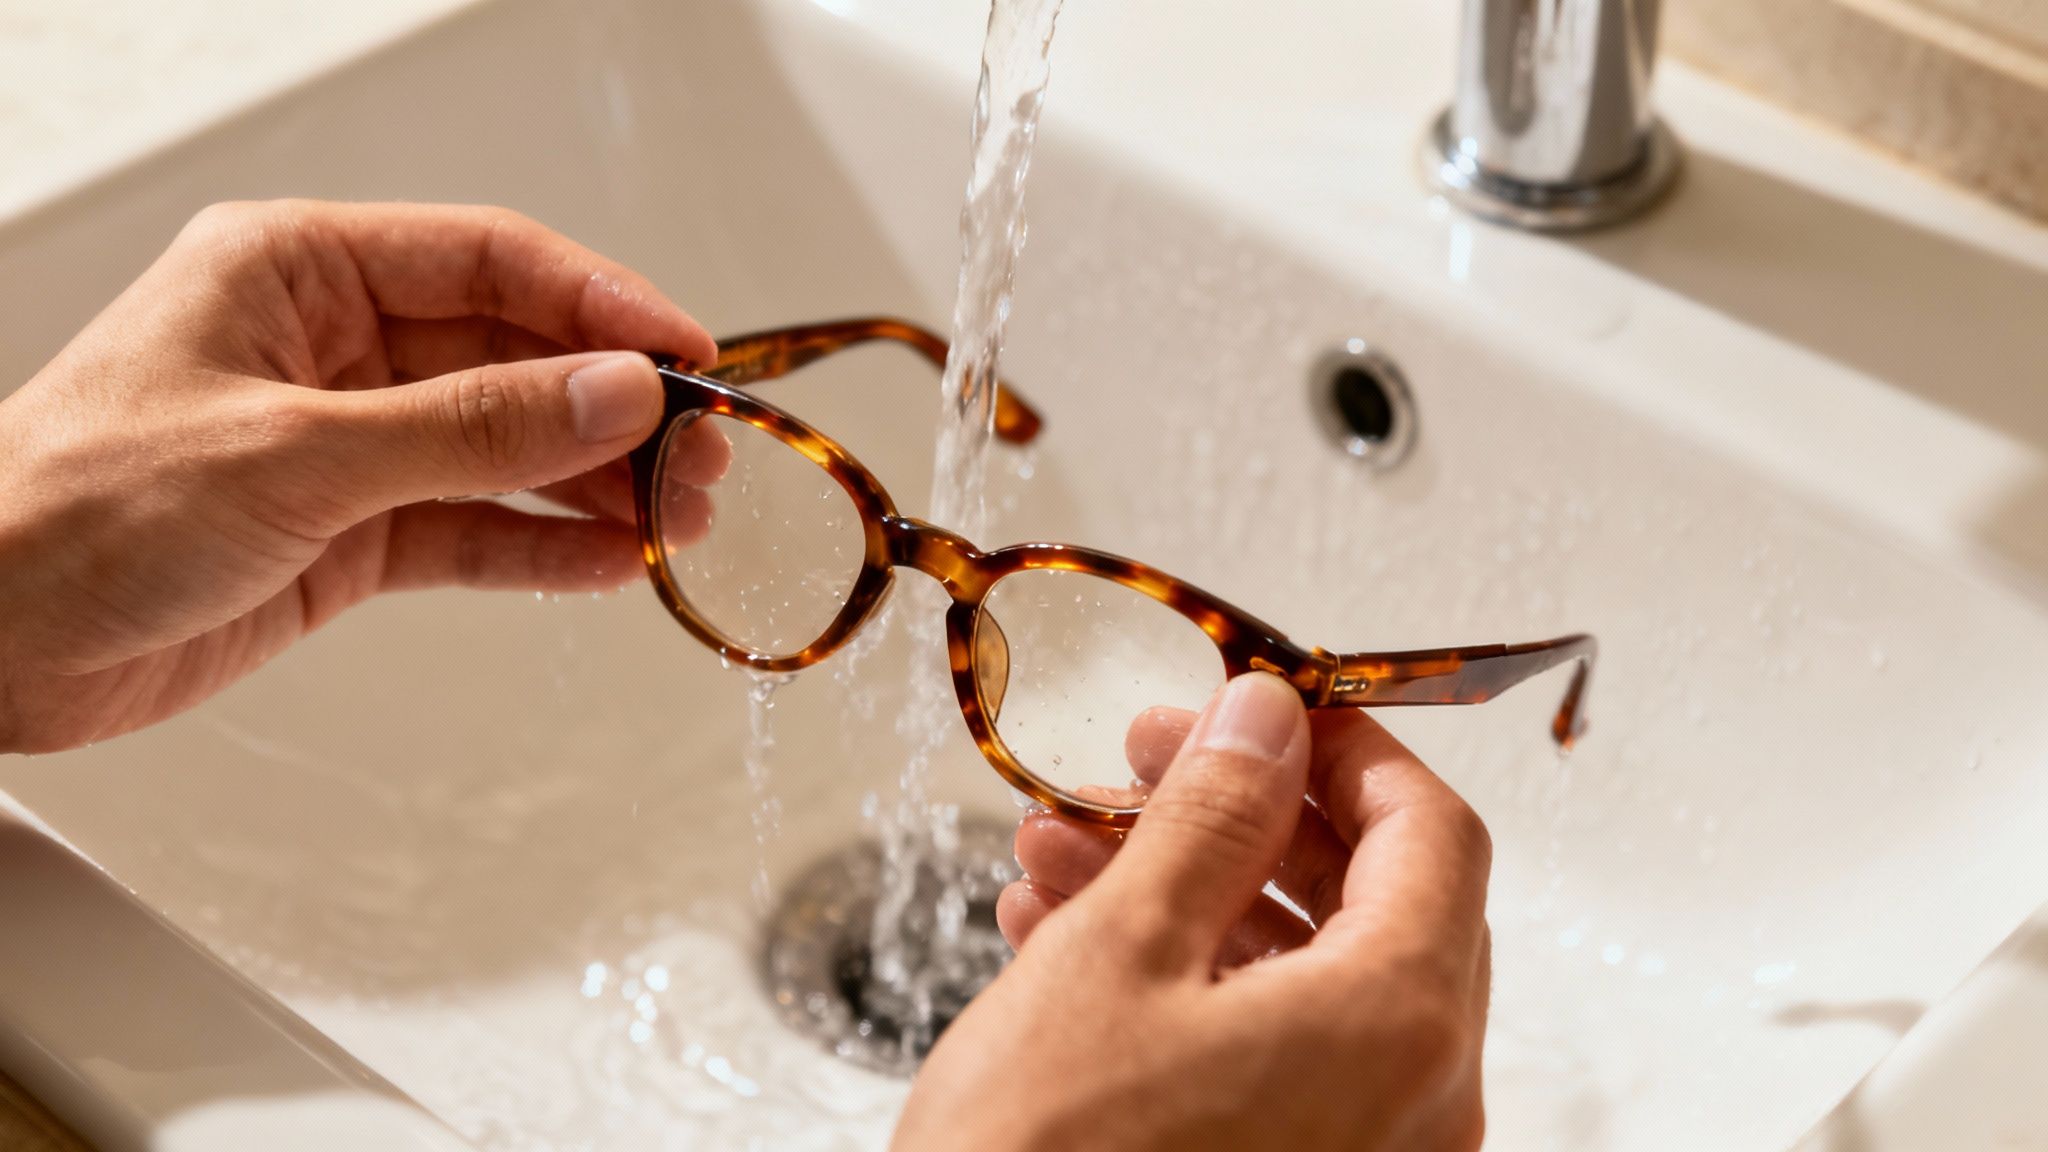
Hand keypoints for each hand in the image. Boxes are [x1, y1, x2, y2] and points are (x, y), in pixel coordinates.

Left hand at [0, 200, 722, 752]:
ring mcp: (347, 442)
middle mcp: (333, 345)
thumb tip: (618, 392)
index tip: (691, 358)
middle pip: (517, 357)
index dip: (605, 305)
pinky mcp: (348, 533)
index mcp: (299, 270)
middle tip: (703, 458)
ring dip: (595, 483)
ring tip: (678, 519)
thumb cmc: (73, 510)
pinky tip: (608, 564)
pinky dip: (542, 548)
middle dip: (616, 408)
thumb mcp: (299, 454)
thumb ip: (474, 428)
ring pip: (507, 448)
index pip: (493, 261)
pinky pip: (474, 529)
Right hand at [895, 674, 1491, 1150]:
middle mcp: (1418, 1105)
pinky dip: (1189, 985)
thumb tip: (1265, 721)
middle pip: (1372, 902)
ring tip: (1065, 852)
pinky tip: (1067, 942)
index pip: (1431, 831)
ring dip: (1191, 895)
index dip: (1343, 749)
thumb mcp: (1120, 952)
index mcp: (1401, 1026)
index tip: (1259, 706)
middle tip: (1145, 766)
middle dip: (1245, 819)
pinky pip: (1275, 1056)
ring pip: (1305, 978)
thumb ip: (1213, 817)